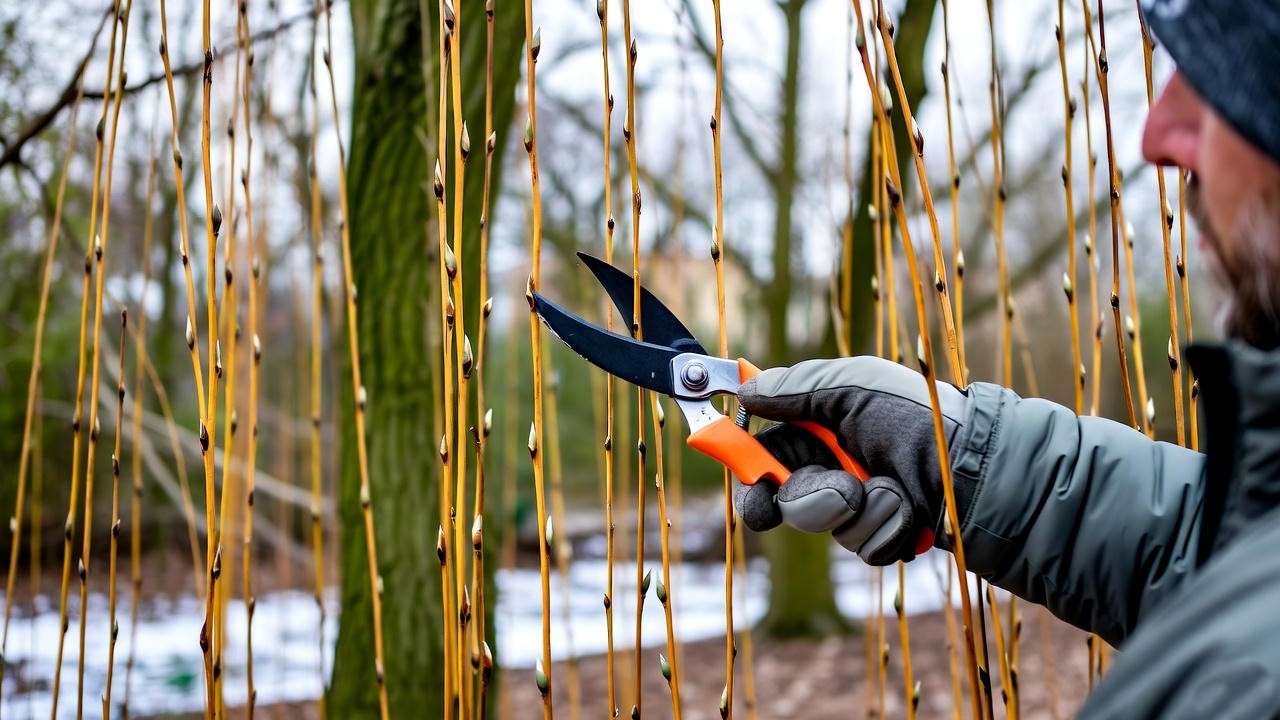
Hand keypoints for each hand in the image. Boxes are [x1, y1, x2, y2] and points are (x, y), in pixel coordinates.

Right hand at [732, 356, 968, 564]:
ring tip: (896, 489)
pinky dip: (889, 527)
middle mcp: (836, 466)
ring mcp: (861, 504)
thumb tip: (747, 390)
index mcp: (821, 428)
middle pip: (790, 500)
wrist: (982, 467)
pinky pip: (865, 546)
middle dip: (813, 499)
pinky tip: (913, 510)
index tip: (754, 494)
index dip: (752, 477)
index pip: (767, 457)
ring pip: (829, 527)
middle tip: (841, 494)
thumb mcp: (857, 388)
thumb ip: (798, 390)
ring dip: (862, 511)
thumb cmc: (923, 417)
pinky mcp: (885, 534)